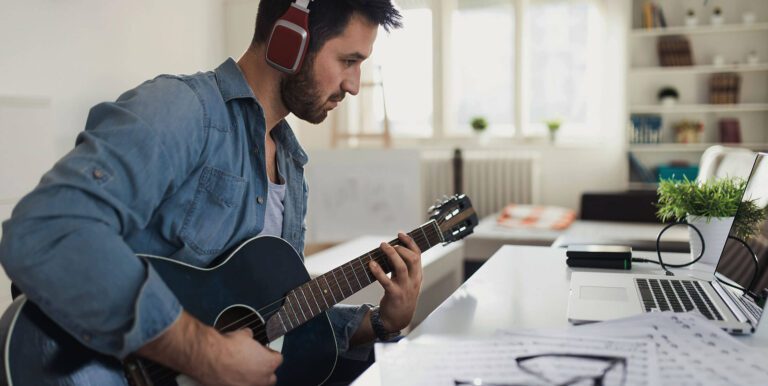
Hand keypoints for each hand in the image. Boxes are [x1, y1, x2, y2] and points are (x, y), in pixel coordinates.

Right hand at [137, 311, 281, 385]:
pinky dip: (238, 382)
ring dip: (252, 378)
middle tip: (255, 361)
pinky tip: (231, 375)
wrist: (209, 358)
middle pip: (271, 376)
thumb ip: (249, 337)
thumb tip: (247, 334)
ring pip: (257, 384)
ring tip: (242, 369)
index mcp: (269, 363)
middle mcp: (262, 379)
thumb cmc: (227, 347)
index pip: (278, 358)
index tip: (263, 350)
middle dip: (264, 369)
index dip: (269, 352)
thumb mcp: (242, 335)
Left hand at [369, 232, 422, 330]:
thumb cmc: (401, 297)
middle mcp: (413, 281)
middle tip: (389, 244)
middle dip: (402, 248)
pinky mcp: (394, 295)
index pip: (418, 255)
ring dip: (392, 255)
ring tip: (382, 246)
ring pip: (401, 268)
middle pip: (412, 259)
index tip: (400, 234)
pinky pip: (386, 282)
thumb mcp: (406, 282)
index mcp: (417, 276)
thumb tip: (390, 251)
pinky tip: (371, 264)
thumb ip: (402, 268)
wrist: (398, 319)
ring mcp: (405, 288)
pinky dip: (378, 271)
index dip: (410, 243)